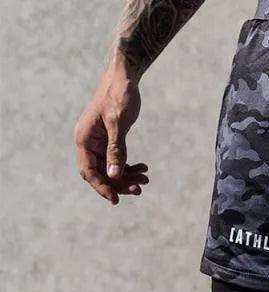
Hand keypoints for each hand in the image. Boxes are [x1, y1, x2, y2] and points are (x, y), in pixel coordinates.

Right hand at [73, 68, 148, 204]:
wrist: (124, 76)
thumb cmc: (119, 95)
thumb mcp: (118, 123)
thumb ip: (116, 150)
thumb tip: (113, 174)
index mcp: (84, 138)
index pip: (89, 171)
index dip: (102, 187)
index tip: (117, 200)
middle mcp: (88, 142)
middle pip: (100, 173)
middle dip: (119, 183)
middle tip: (139, 189)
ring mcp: (98, 141)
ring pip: (110, 168)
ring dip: (127, 176)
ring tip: (145, 179)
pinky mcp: (109, 139)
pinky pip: (117, 160)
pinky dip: (129, 166)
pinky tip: (143, 168)